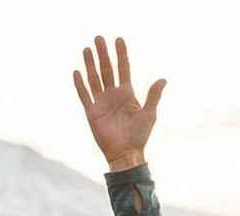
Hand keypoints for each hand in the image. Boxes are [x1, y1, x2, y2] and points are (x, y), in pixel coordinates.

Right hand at [72, 35, 163, 170]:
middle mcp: (113, 95)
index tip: (118, 40)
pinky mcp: (92, 112)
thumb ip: (153, 96)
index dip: (121, 54)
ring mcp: (101, 103)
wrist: (125, 153)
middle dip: (103, 54)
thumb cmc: (139, 136)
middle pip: (106, 69)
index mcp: (127, 93)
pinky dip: (80, 84)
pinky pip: (84, 95)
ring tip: (87, 49)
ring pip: (94, 78)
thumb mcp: (149, 114)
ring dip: (90, 64)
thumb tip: (162, 79)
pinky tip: (77, 71)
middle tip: (98, 37)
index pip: (123, 68)